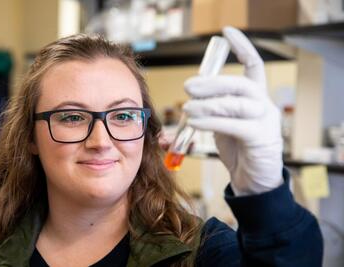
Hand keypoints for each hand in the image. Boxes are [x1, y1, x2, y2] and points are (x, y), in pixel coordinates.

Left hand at [183, 27, 282, 195]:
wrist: (254, 180)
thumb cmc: (238, 150)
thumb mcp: (222, 125)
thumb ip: (210, 112)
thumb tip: (184, 106)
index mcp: (256, 98)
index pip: (254, 65)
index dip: (243, 47)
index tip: (227, 33)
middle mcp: (264, 105)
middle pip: (241, 84)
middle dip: (212, 83)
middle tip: (188, 86)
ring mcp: (265, 121)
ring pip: (237, 104)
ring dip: (208, 104)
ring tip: (187, 108)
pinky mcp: (260, 138)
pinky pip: (235, 125)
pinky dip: (212, 122)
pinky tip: (195, 122)